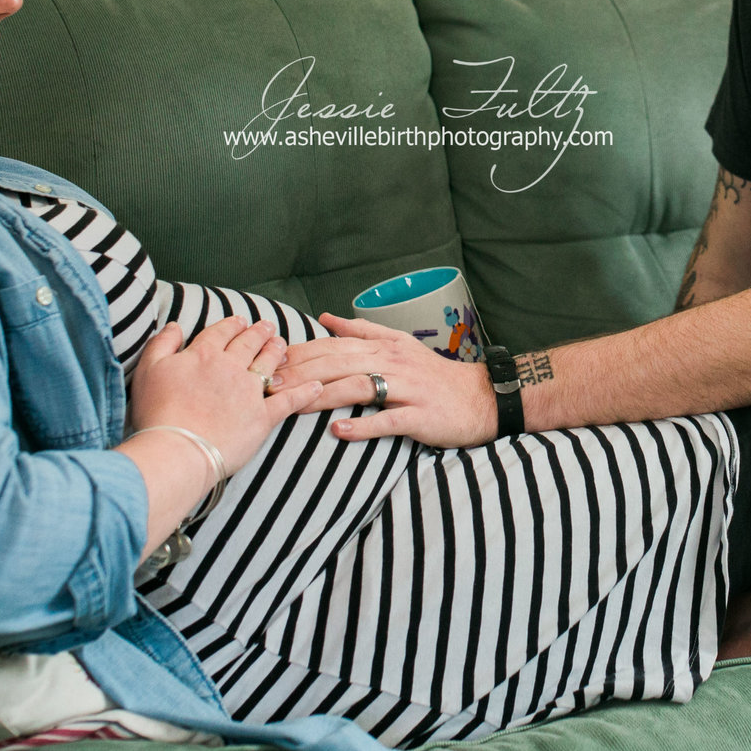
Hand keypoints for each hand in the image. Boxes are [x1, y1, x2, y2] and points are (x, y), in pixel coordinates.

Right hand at [127, 315, 316, 471]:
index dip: (232, 325)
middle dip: (260, 332)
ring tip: (283, 344)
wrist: (178, 449)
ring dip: (278, 352)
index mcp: (204, 354)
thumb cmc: (158, 413)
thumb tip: (176, 326)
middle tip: (268, 326)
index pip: (222, 332)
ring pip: (269, 364)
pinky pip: (289, 401)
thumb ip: (162, 344)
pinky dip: (305, 393)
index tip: (239, 321)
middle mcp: (231, 367)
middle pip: (249, 344)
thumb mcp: (148, 370)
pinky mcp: (263, 417)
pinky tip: (316, 386)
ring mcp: (249, 391)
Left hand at [275, 314, 499, 446]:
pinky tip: (338, 432)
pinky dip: (362, 426)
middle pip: (339, 363)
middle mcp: (393, 362)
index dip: (300, 353)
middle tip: (267, 385)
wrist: (482, 398)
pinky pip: (387, 420)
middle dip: (300, 373)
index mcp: (384, 346)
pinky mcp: (419, 416)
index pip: (334, 345)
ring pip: (358, 387)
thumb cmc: (435, 376)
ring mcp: (407, 389)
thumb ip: (362, 330)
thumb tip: (325, 318)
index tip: (269, 363)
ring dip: (322, 397)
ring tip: (292, 406)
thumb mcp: (399, 345)